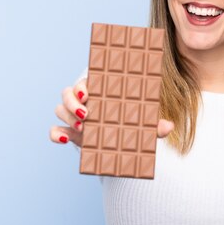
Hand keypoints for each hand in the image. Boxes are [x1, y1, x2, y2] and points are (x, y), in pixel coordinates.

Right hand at [49, 78, 174, 145]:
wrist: (120, 143)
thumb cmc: (130, 124)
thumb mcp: (142, 123)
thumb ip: (153, 125)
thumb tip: (169, 126)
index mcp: (99, 91)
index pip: (85, 81)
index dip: (82, 85)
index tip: (88, 93)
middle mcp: (82, 101)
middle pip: (67, 93)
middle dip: (73, 102)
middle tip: (86, 114)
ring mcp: (73, 117)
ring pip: (59, 109)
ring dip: (67, 116)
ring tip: (82, 127)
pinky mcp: (69, 133)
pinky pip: (54, 130)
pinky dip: (55, 133)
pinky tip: (63, 138)